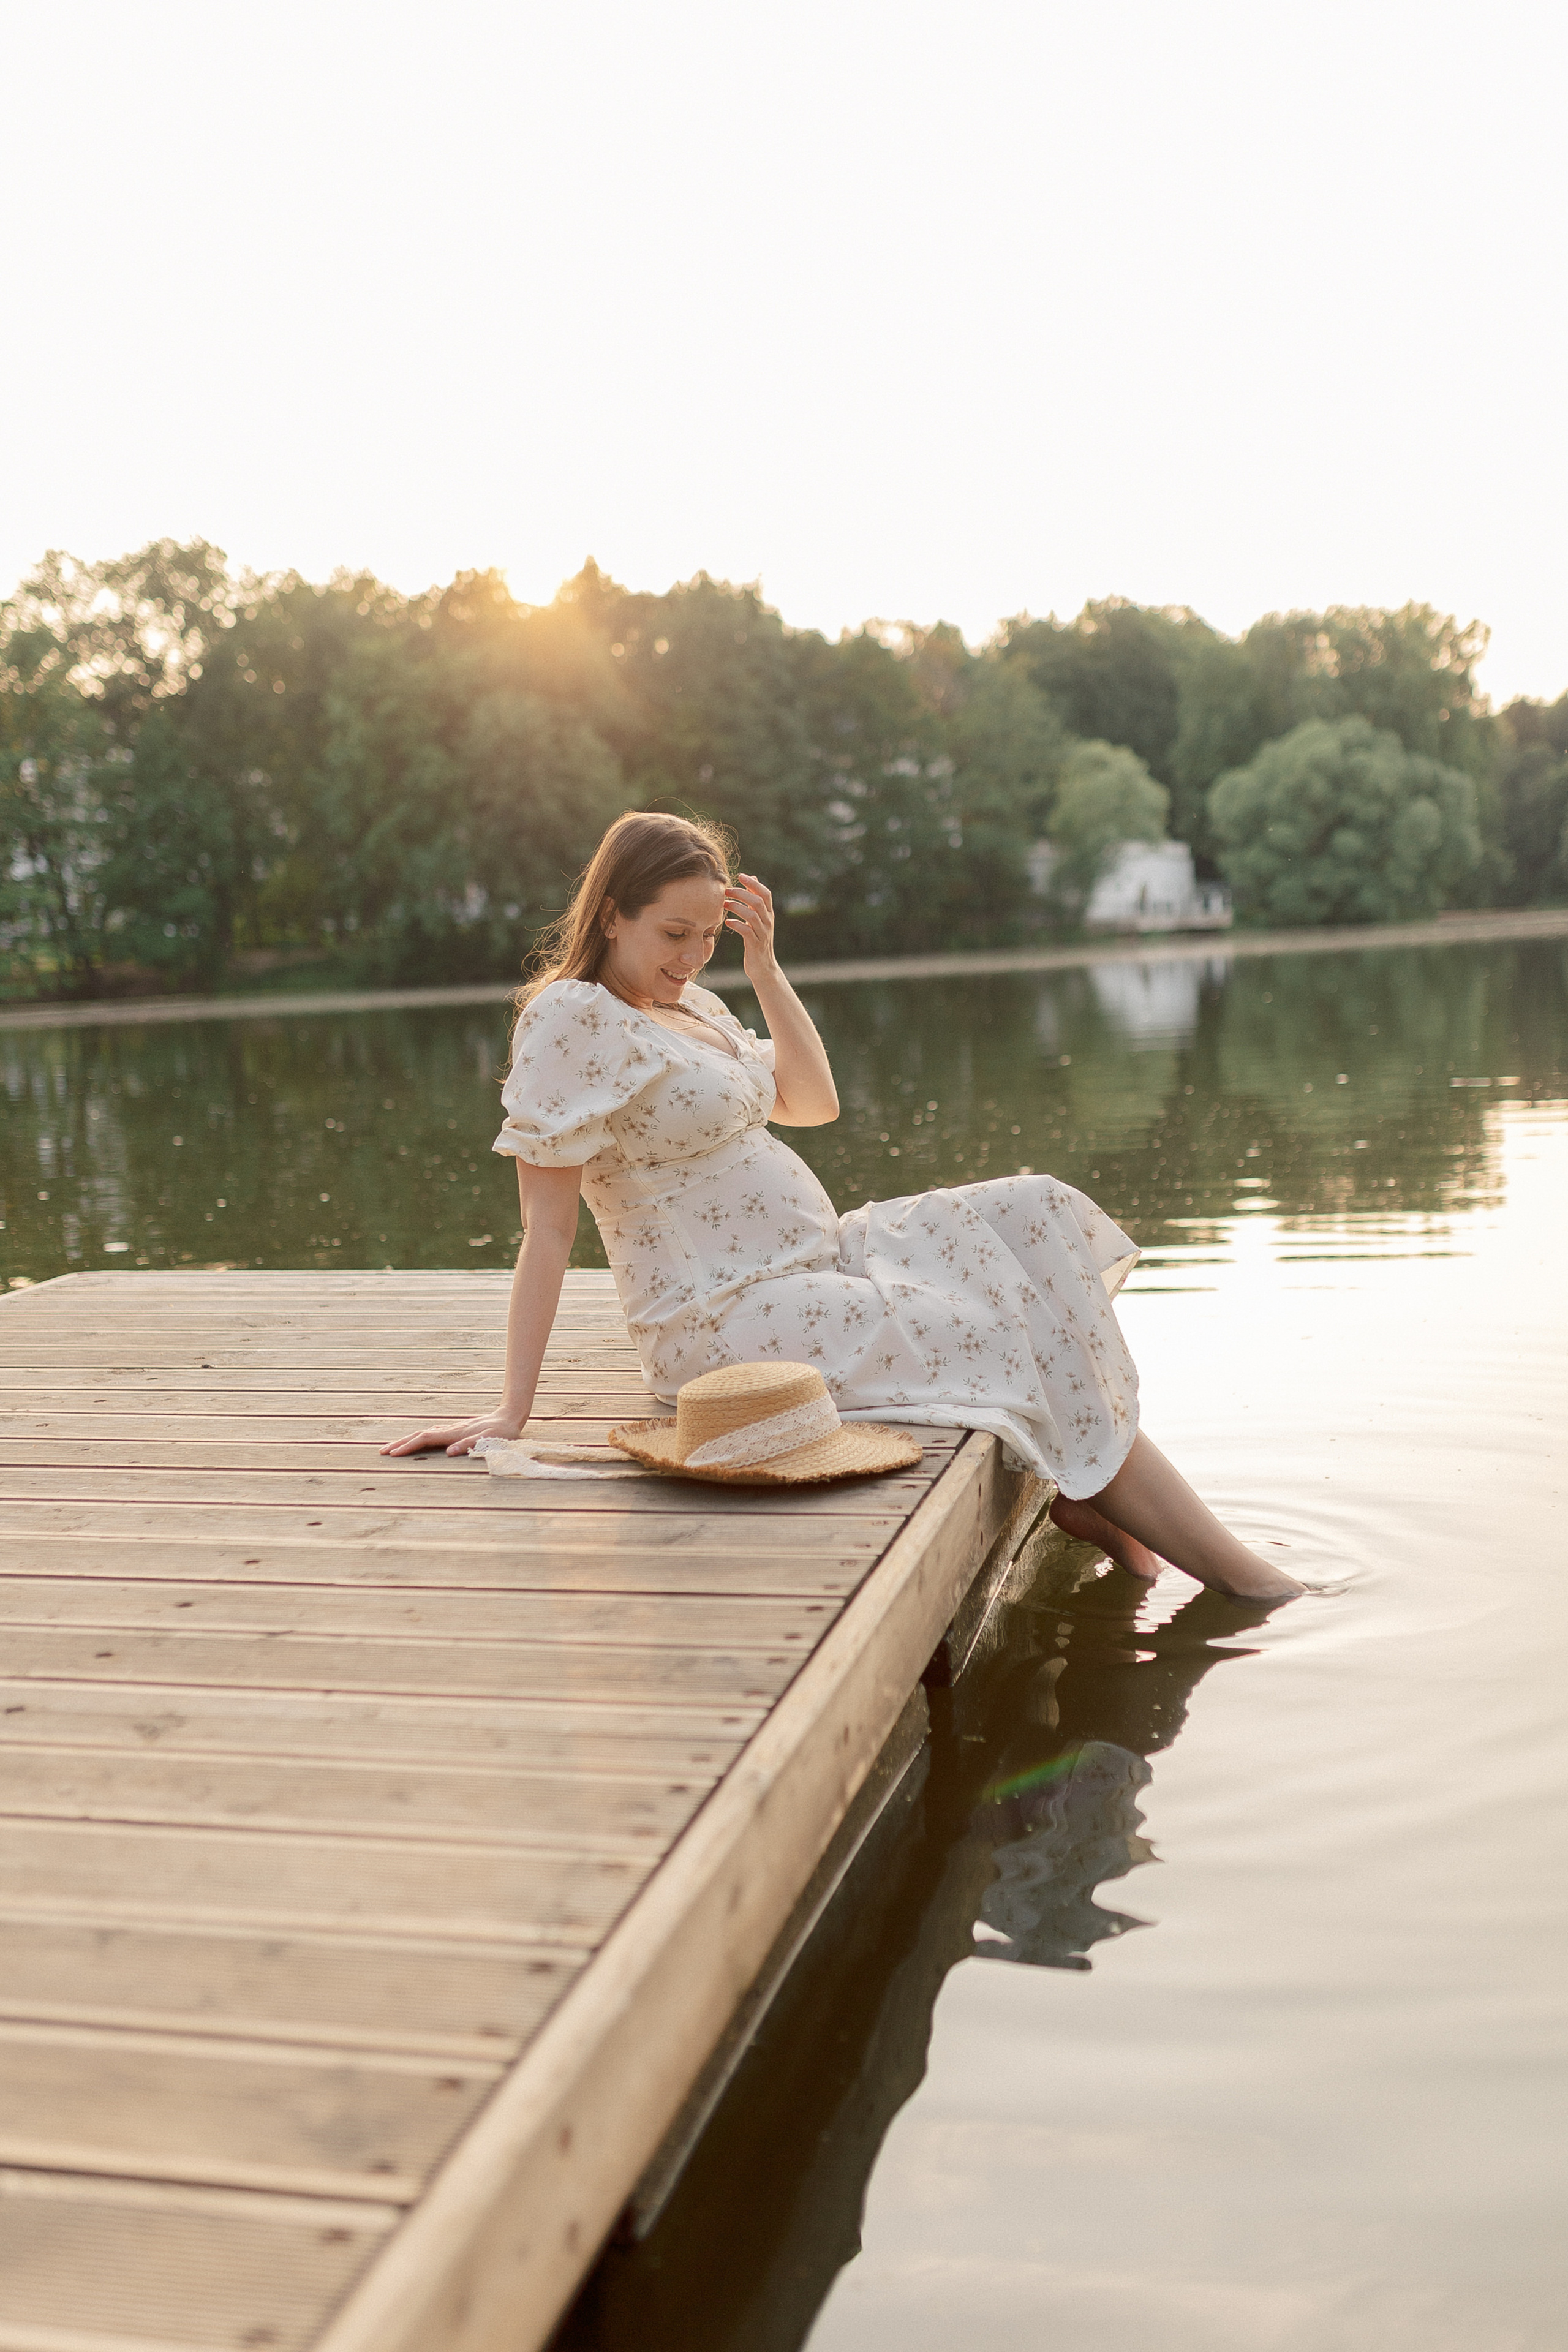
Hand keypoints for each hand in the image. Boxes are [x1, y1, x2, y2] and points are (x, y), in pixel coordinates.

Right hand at [380, 1409, 525, 1457]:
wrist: (509, 1416)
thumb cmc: (502, 1432)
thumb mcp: (491, 1440)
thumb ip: (471, 1445)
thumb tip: (450, 1453)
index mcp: (455, 1433)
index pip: (426, 1439)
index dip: (409, 1446)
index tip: (394, 1454)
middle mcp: (450, 1430)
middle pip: (419, 1435)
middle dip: (400, 1443)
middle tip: (381, 1452)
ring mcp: (451, 1429)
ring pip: (423, 1434)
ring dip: (407, 1440)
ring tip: (392, 1448)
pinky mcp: (455, 1430)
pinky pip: (431, 1435)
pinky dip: (418, 1439)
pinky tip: (415, 1441)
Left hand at [724, 872, 775, 975]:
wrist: (763, 967)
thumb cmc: (757, 940)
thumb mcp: (758, 918)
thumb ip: (755, 899)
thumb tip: (753, 878)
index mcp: (769, 914)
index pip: (766, 894)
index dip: (754, 883)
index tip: (740, 876)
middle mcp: (768, 922)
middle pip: (758, 902)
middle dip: (741, 894)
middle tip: (727, 890)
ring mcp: (763, 933)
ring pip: (752, 915)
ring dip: (736, 907)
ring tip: (724, 904)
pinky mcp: (755, 945)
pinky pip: (746, 931)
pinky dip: (736, 924)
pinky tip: (727, 923)